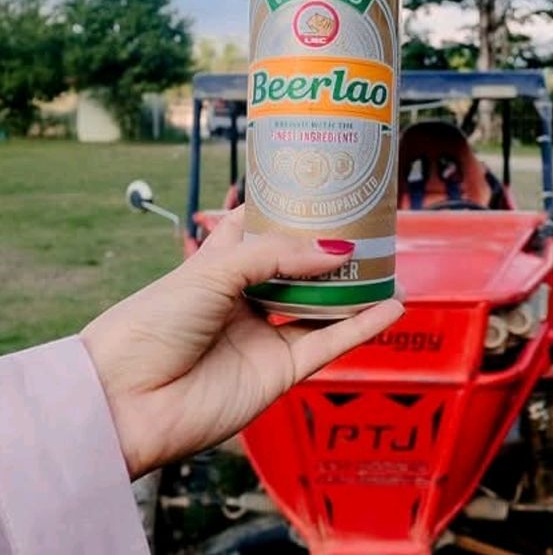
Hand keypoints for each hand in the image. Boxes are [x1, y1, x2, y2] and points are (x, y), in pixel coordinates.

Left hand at [81, 206, 403, 478]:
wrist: (127, 401)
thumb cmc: (153, 323)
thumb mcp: (213, 272)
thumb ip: (275, 256)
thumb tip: (336, 250)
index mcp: (219, 265)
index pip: (258, 227)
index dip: (286, 207)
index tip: (319, 184)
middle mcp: (244, 297)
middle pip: (297, 267)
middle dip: (328, 247)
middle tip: (366, 222)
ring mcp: (263, 335)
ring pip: (318, 305)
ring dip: (352, 287)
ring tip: (387, 261)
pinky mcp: (279, 372)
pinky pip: (328, 345)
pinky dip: (361, 327)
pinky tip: (392, 308)